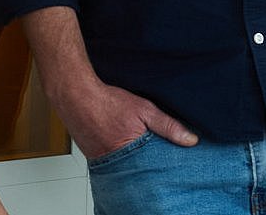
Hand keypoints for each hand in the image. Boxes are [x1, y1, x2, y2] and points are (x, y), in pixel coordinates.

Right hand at [19, 6, 197, 158]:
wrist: (74, 95)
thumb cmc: (106, 101)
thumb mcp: (144, 110)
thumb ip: (168, 125)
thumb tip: (190, 140)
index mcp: (129, 153)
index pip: (155, 169)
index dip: (164, 165)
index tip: (172, 162)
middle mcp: (115, 162)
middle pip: (140, 171)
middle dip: (149, 164)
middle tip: (154, 153)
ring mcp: (103, 161)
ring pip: (126, 166)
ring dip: (134, 160)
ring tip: (137, 147)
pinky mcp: (94, 157)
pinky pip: (113, 161)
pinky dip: (120, 155)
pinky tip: (123, 144)